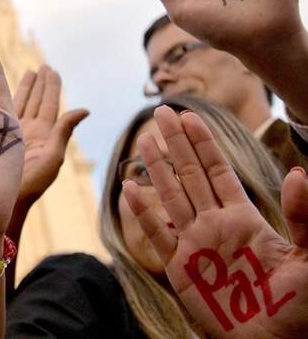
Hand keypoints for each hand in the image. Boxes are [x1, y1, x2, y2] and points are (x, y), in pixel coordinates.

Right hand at [12, 66, 87, 206]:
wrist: (5, 200)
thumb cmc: (31, 184)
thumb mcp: (52, 157)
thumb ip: (64, 131)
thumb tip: (84, 109)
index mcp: (45, 134)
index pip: (49, 104)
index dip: (51, 86)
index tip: (50, 69)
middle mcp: (29, 132)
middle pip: (36, 101)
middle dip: (39, 84)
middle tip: (41, 67)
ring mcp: (12, 134)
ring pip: (20, 105)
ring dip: (24, 88)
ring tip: (28, 72)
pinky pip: (1, 113)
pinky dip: (0, 98)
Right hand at [123, 106, 307, 337]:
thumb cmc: (300, 306)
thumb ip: (305, 215)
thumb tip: (298, 173)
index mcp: (245, 219)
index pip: (218, 171)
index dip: (204, 144)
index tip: (191, 116)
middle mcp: (216, 225)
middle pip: (190, 175)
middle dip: (176, 143)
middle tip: (162, 113)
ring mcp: (195, 244)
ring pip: (170, 196)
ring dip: (157, 167)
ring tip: (144, 139)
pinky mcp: (179, 268)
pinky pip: (157, 233)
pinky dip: (142, 210)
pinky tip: (131, 188)